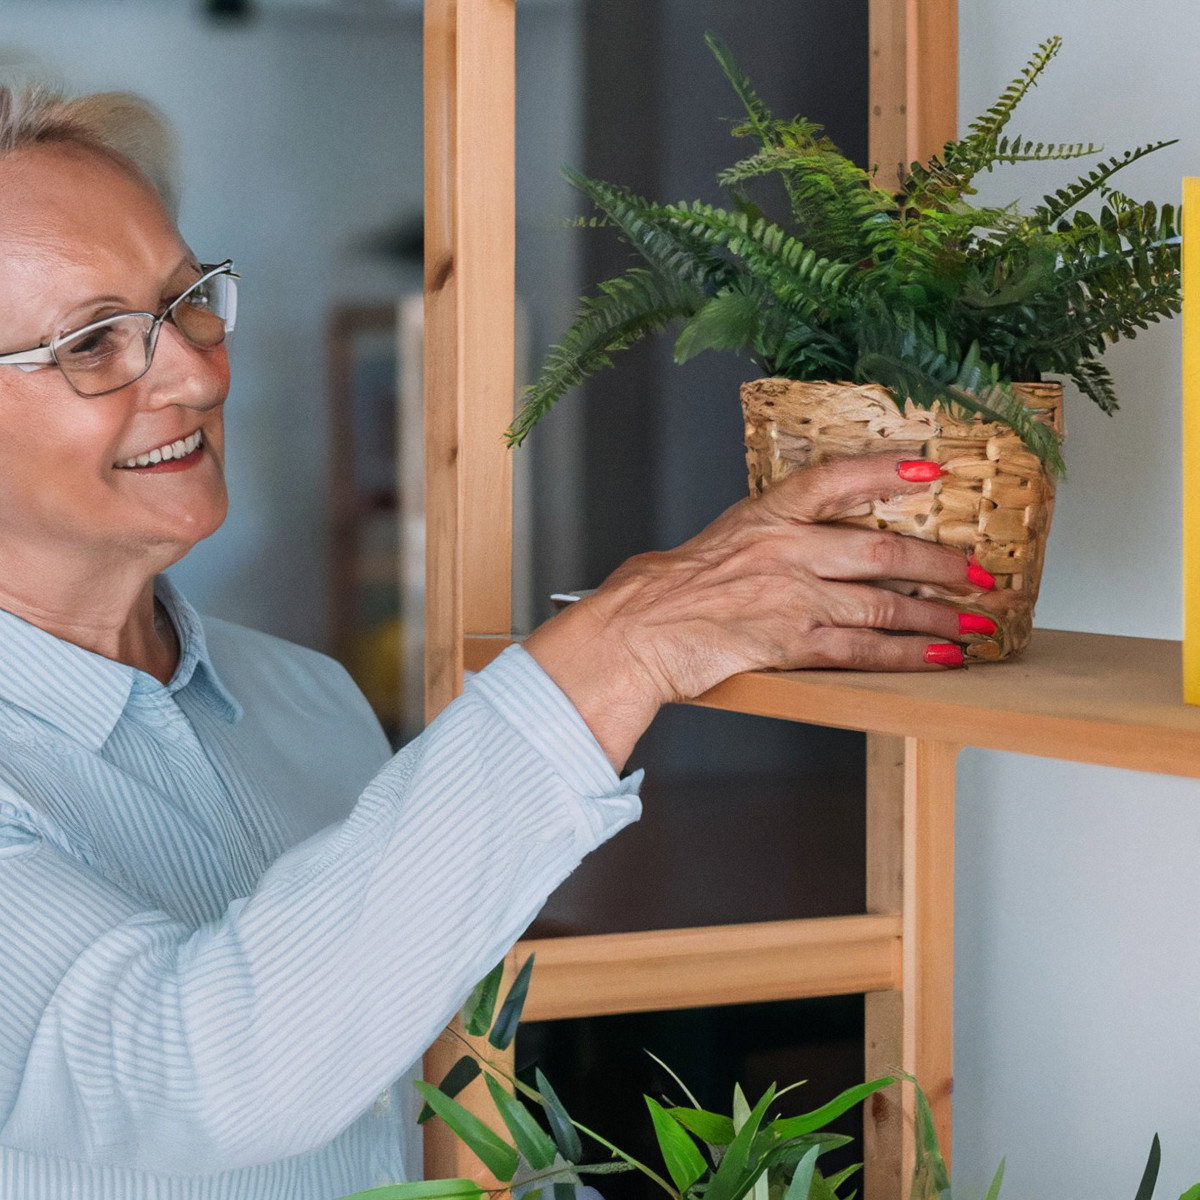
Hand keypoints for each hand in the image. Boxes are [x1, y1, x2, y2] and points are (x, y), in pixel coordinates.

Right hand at [524, 454, 987, 770]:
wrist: (636, 631)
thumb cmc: (660, 590)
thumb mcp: (712, 541)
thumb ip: (761, 538)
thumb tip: (797, 544)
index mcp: (763, 516)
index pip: (835, 480)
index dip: (885, 472)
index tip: (929, 471)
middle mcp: (786, 551)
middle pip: (881, 550)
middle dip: (939, 563)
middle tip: (978, 572)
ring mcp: (793, 598)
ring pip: (883, 603)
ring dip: (936, 615)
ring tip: (975, 621)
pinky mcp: (791, 643)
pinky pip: (863, 651)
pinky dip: (908, 655)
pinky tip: (939, 657)